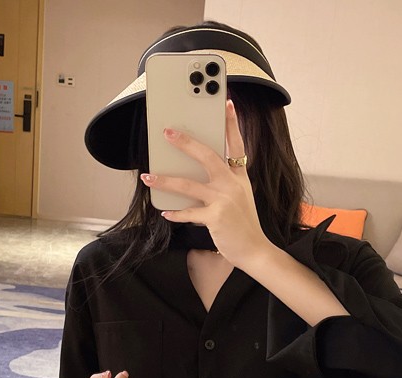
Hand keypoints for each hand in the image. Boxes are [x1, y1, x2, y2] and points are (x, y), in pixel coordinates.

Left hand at [139, 100, 275, 272]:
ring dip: (165, 180)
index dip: (232, 123)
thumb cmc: (243, 224)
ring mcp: (224, 200)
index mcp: (239, 177)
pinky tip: (165, 212)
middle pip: (207, 156)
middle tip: (167, 132)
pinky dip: (175, 213)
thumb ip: (222, 183)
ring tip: (147, 177)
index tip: (226, 103)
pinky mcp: (216, 217)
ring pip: (188, 185)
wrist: (254, 250)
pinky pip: (189, 213)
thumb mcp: (239, 197)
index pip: (236, 144)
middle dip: (185, 142)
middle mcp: (232, 184)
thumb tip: (192, 176)